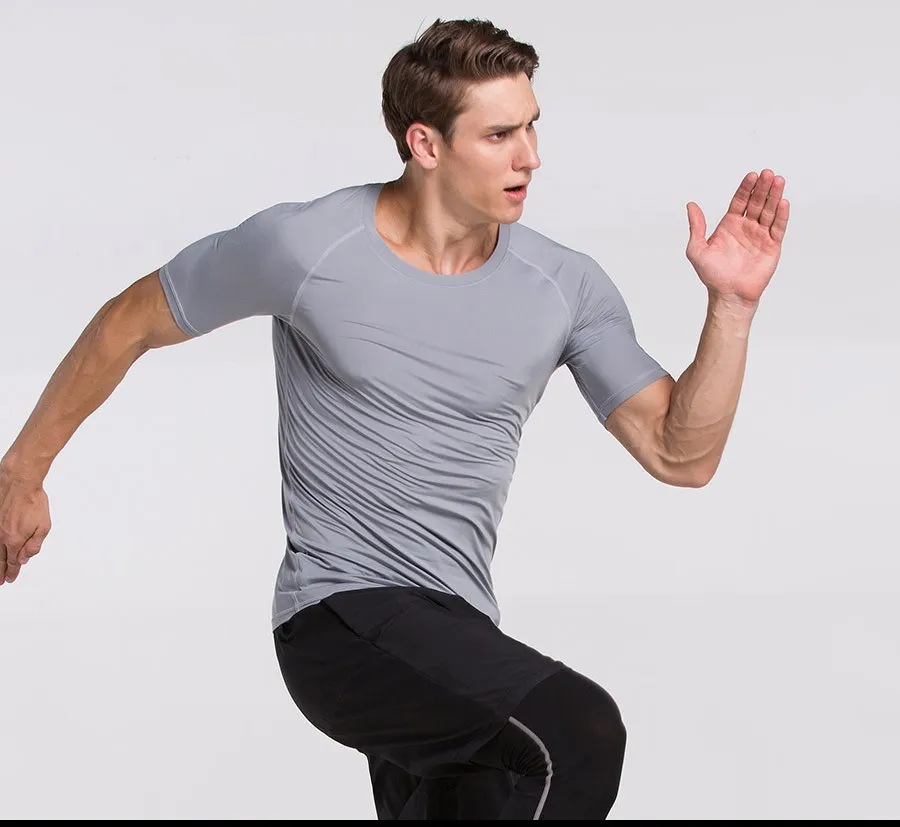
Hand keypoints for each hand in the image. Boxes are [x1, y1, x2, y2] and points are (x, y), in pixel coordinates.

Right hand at [0, 464, 51, 585]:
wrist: (19, 484)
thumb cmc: (33, 502)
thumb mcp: (43, 526)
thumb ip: (34, 545)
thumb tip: (24, 559)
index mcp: (15, 540)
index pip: (13, 561)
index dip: (12, 572)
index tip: (10, 579)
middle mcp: (1, 537)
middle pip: (0, 560)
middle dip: (1, 572)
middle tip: (1, 581)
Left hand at [685, 169, 789, 305]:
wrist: (728, 294)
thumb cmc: (712, 275)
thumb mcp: (697, 249)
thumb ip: (696, 227)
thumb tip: (691, 205)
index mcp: (729, 225)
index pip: (740, 201)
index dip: (746, 188)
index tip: (752, 175)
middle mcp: (746, 228)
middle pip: (756, 203)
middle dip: (762, 188)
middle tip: (767, 173)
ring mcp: (760, 236)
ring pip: (769, 211)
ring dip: (774, 196)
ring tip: (778, 180)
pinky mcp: (772, 247)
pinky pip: (778, 228)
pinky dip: (781, 215)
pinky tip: (783, 202)